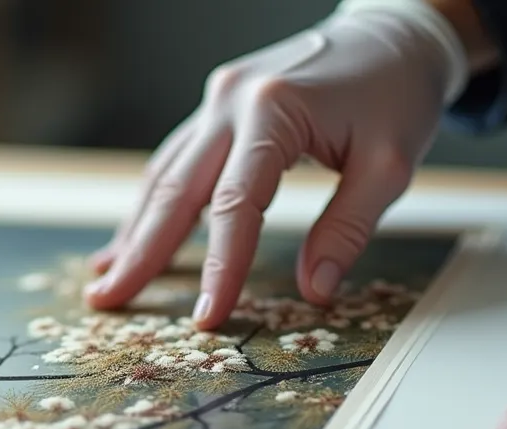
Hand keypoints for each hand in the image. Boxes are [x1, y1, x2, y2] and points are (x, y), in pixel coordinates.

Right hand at [84, 3, 468, 329]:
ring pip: (165, 174)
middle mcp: (231, 101)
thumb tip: (314, 291)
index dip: (219, 267)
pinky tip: (132, 238)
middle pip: (175, 189)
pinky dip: (154, 204)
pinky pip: (176, 161)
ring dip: (135, 230)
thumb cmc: (398, 94)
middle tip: (108, 302)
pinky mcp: (218, 107)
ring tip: (107, 279)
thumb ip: (348, 229)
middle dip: (141, 252)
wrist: (394, 34)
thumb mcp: (390, 165)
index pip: (235, 205)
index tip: (207, 316)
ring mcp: (218, 100)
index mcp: (273, 109)